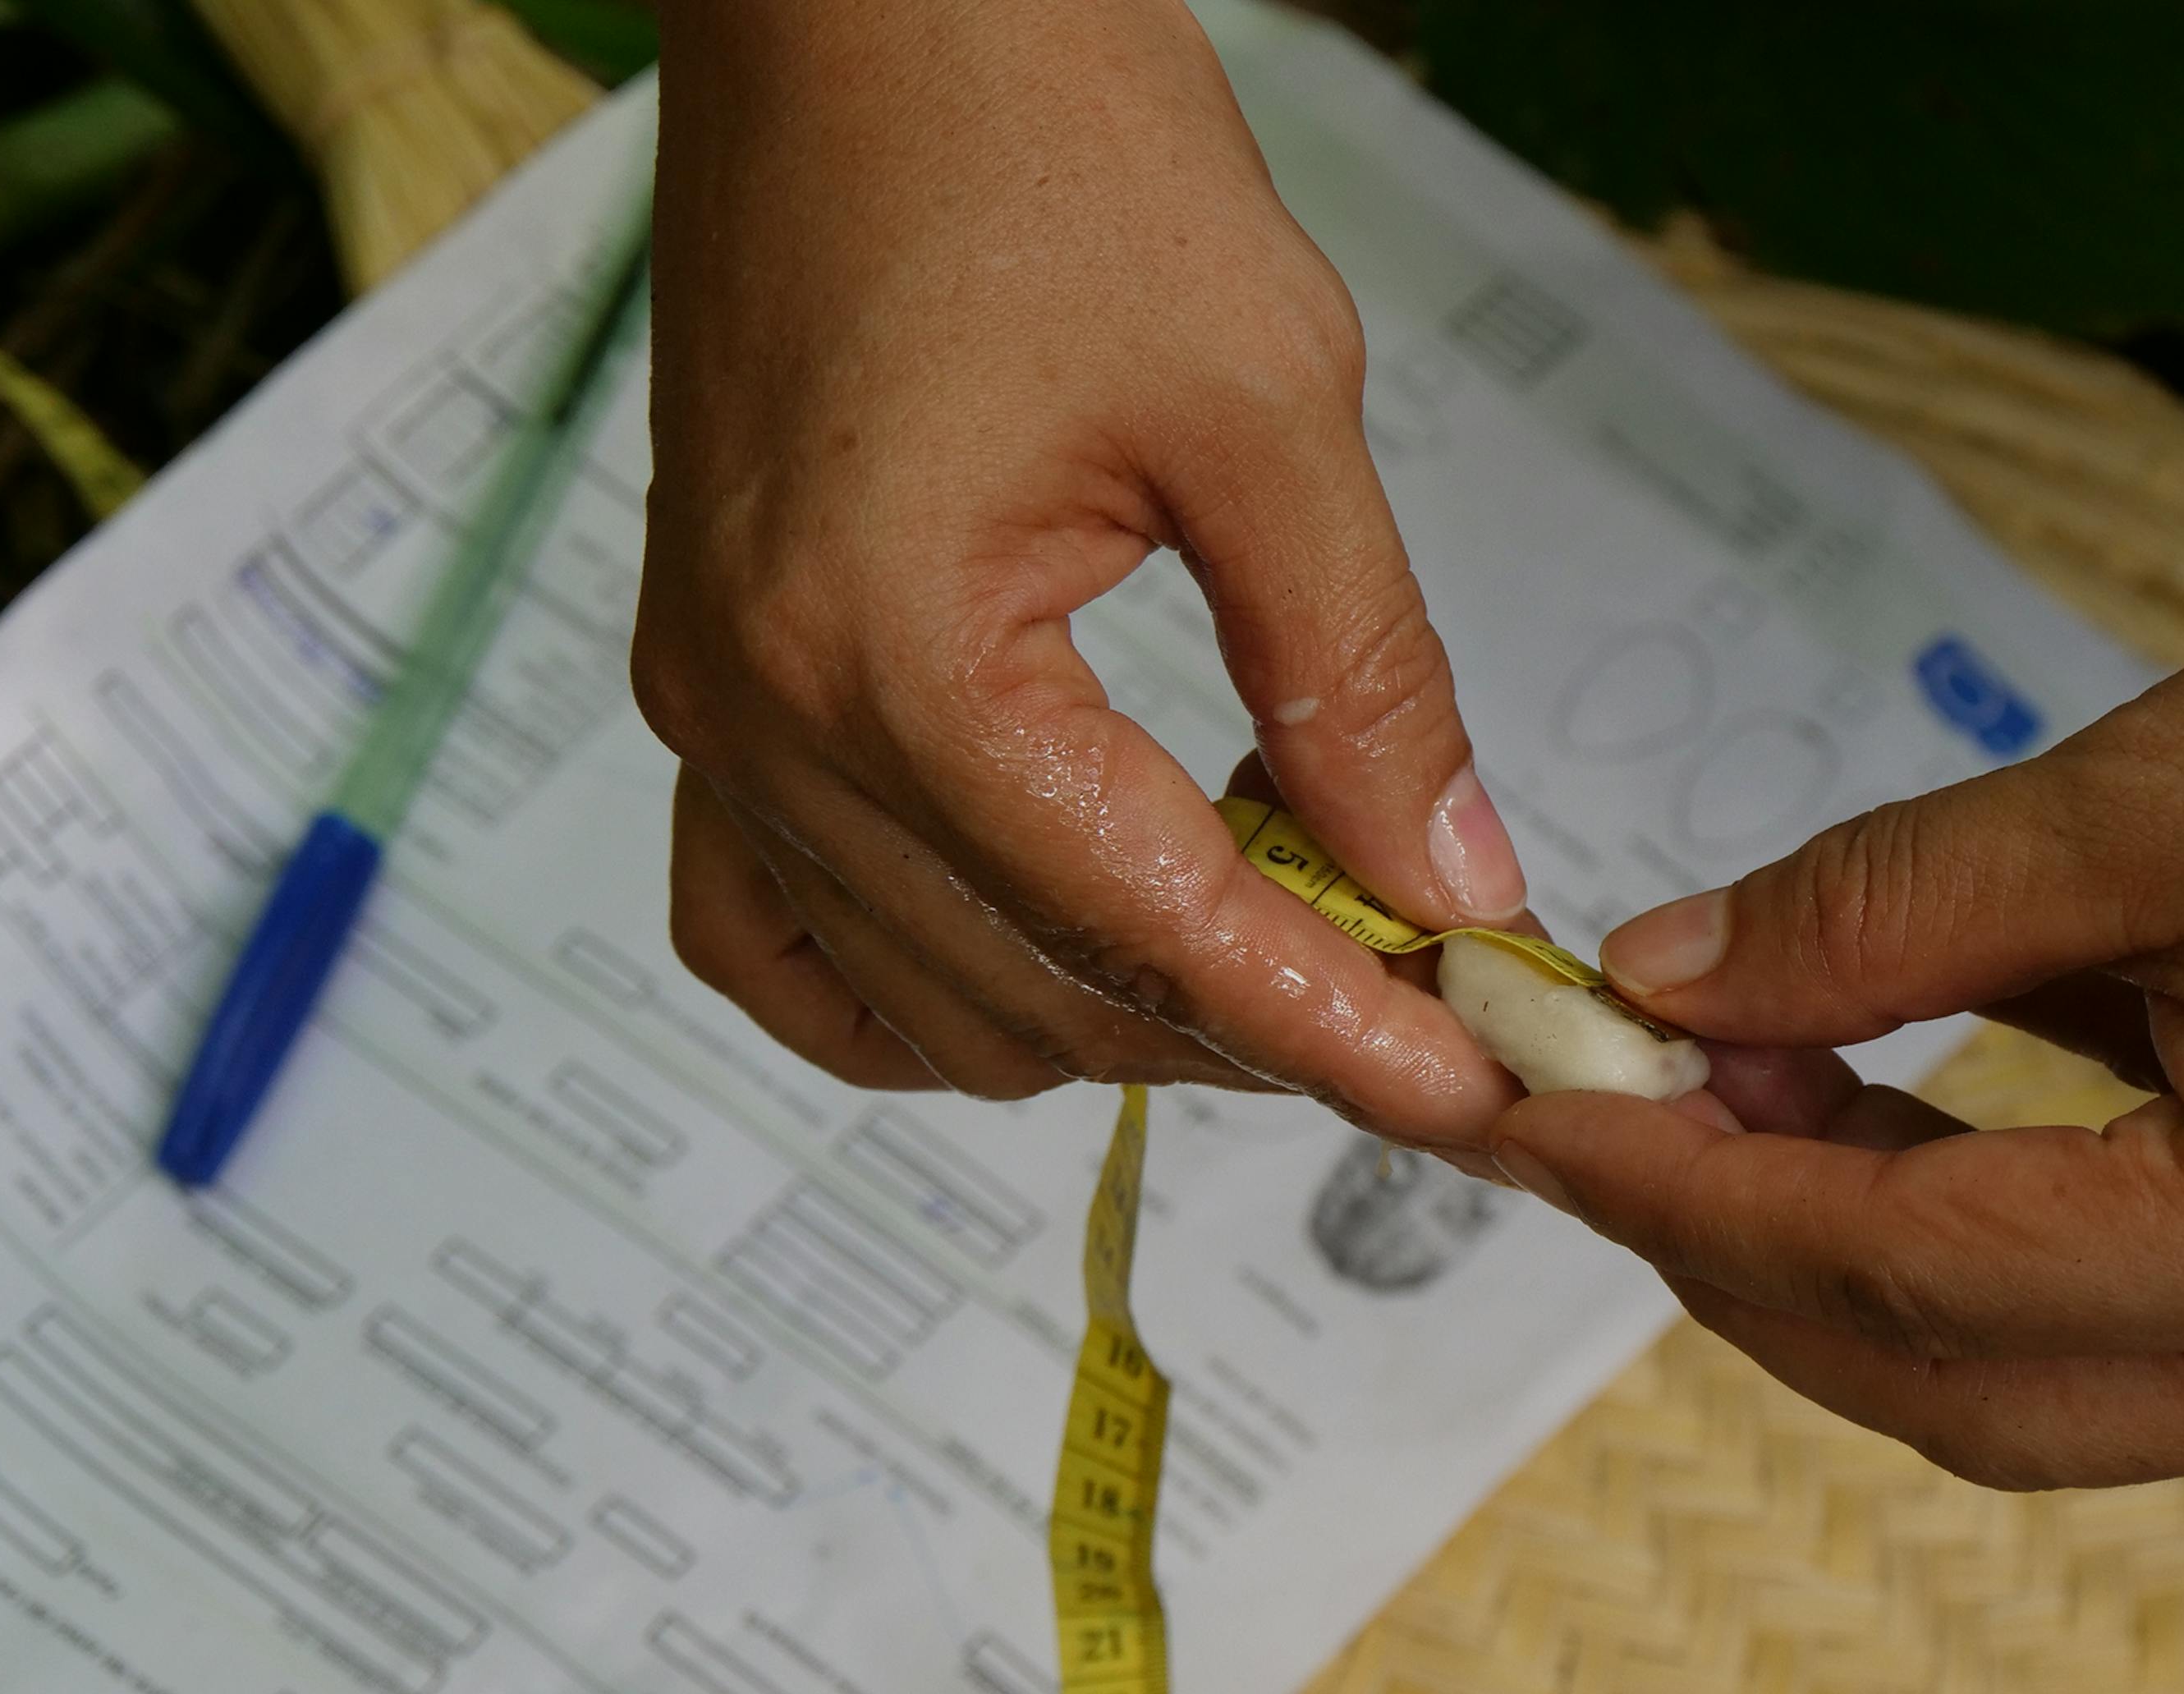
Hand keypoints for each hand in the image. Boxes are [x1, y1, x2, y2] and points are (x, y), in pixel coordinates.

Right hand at [634, 0, 1528, 1144]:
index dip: (1334, 1031)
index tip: (1475, 1095)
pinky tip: (1053, 944)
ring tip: (1281, 957)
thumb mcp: (1269, 404)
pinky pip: (779, 927)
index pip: (1148, 930)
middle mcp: (761, 716)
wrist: (862, 1)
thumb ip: (1360, 674)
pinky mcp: (708, 671)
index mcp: (887, 656)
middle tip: (1423, 1007)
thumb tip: (1448, 882)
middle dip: (1250, 1028)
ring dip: (1110, 1014)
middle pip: (1036, 995)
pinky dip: (923, 982)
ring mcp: (710, 706)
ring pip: (915, 1004)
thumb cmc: (1048, 137)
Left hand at [1490, 382, 2183, 1489]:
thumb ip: (1879, 915)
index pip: (1905, 1272)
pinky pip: (2168, 1326)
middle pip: (1968, 1387)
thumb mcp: (2149, 790)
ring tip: (1732, 1094)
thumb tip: (1669, 982)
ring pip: (2060, 1385)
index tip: (1527, 1116)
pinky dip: (2011, 1244)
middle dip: (1754, 1258)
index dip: (1682, 1193)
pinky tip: (1896, 1117)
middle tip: (1607, 1112)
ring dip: (1874, 1265)